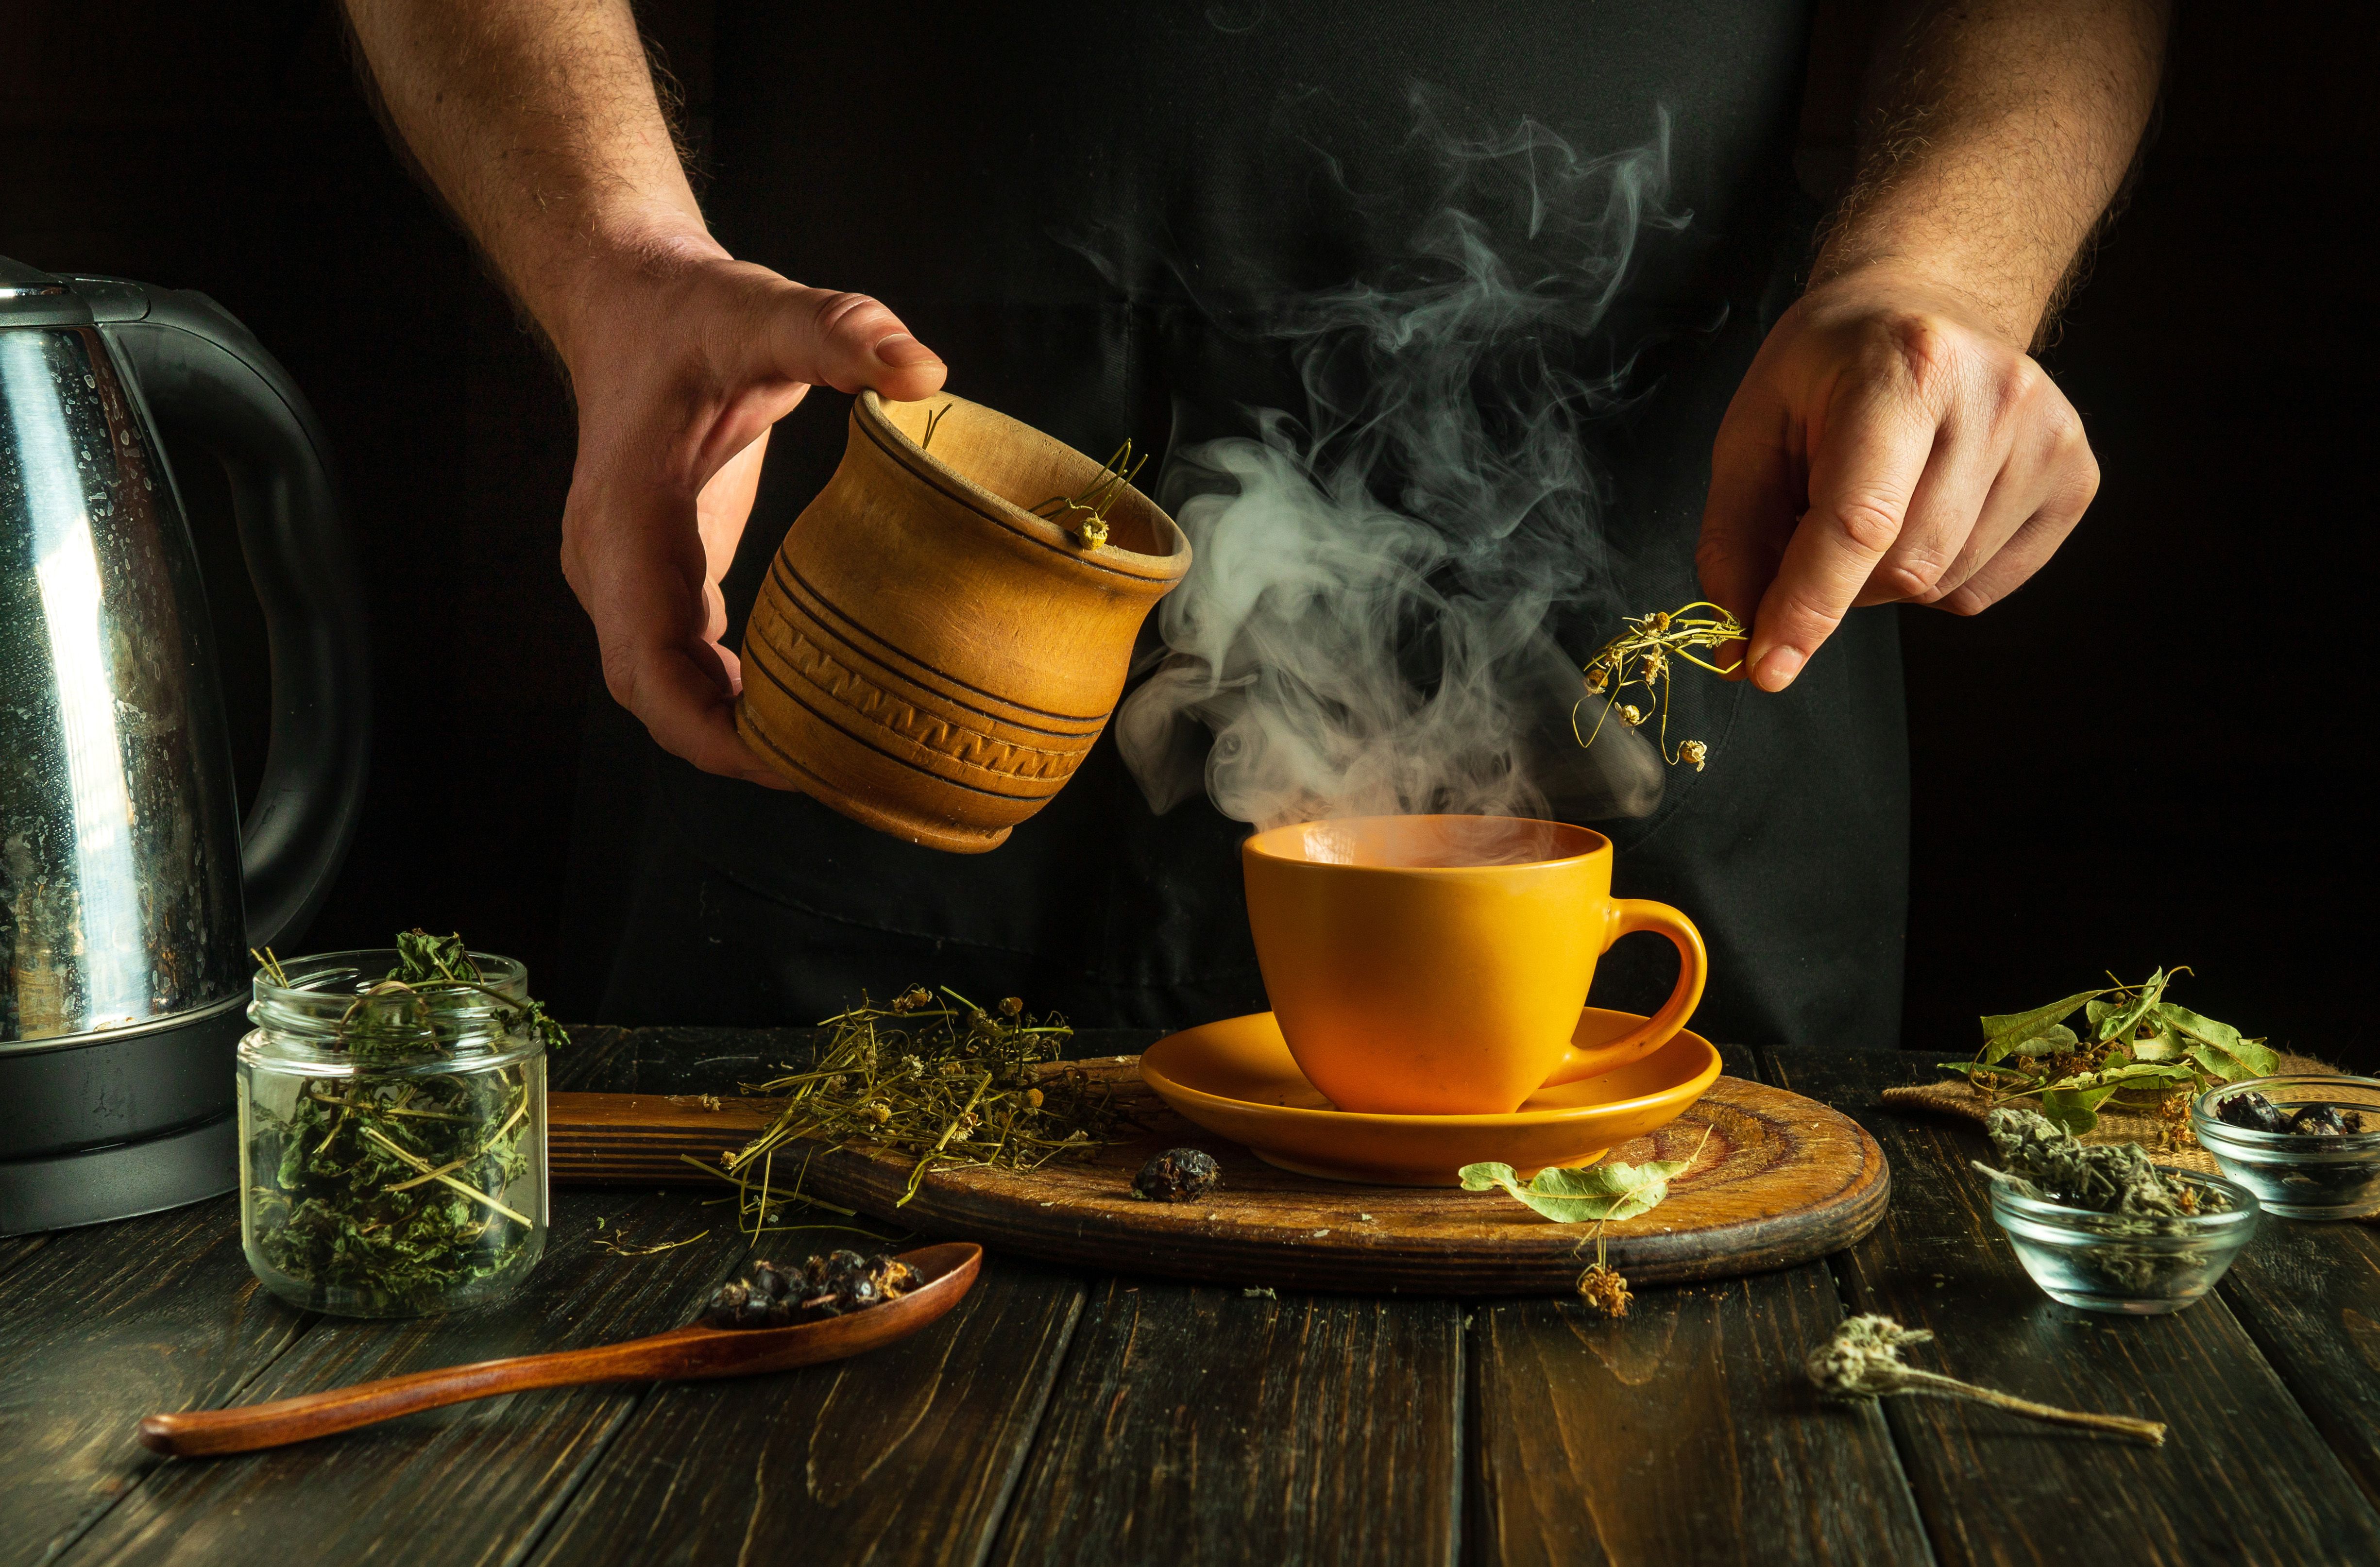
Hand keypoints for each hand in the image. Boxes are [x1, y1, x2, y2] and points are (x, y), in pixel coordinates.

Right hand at [552, 243, 945, 781]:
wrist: (631, 296)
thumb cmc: (692, 311)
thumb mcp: (763, 310)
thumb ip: (838, 331)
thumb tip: (922, 366)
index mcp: (623, 518)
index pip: (646, 662)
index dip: (708, 730)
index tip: (783, 762)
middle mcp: (606, 560)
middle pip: (651, 695)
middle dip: (726, 748)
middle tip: (830, 775)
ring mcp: (622, 573)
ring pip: (661, 686)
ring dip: (729, 729)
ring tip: (827, 757)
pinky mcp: (653, 573)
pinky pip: (680, 659)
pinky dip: (729, 694)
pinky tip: (797, 709)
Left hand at [1695, 266, 2099, 690]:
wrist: (1926, 305)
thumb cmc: (1832, 368)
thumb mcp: (1754, 428)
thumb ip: (1734, 538)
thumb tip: (1737, 643)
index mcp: (1906, 369)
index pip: (1859, 521)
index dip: (1808, 606)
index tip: (1767, 667)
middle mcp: (1994, 397)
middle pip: (1903, 567)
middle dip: (1842, 580)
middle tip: (1822, 522)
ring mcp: (2049, 437)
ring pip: (1942, 585)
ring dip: (1888, 578)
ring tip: (1883, 499)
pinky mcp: (2075, 477)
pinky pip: (1985, 590)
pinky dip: (1938, 577)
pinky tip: (1929, 509)